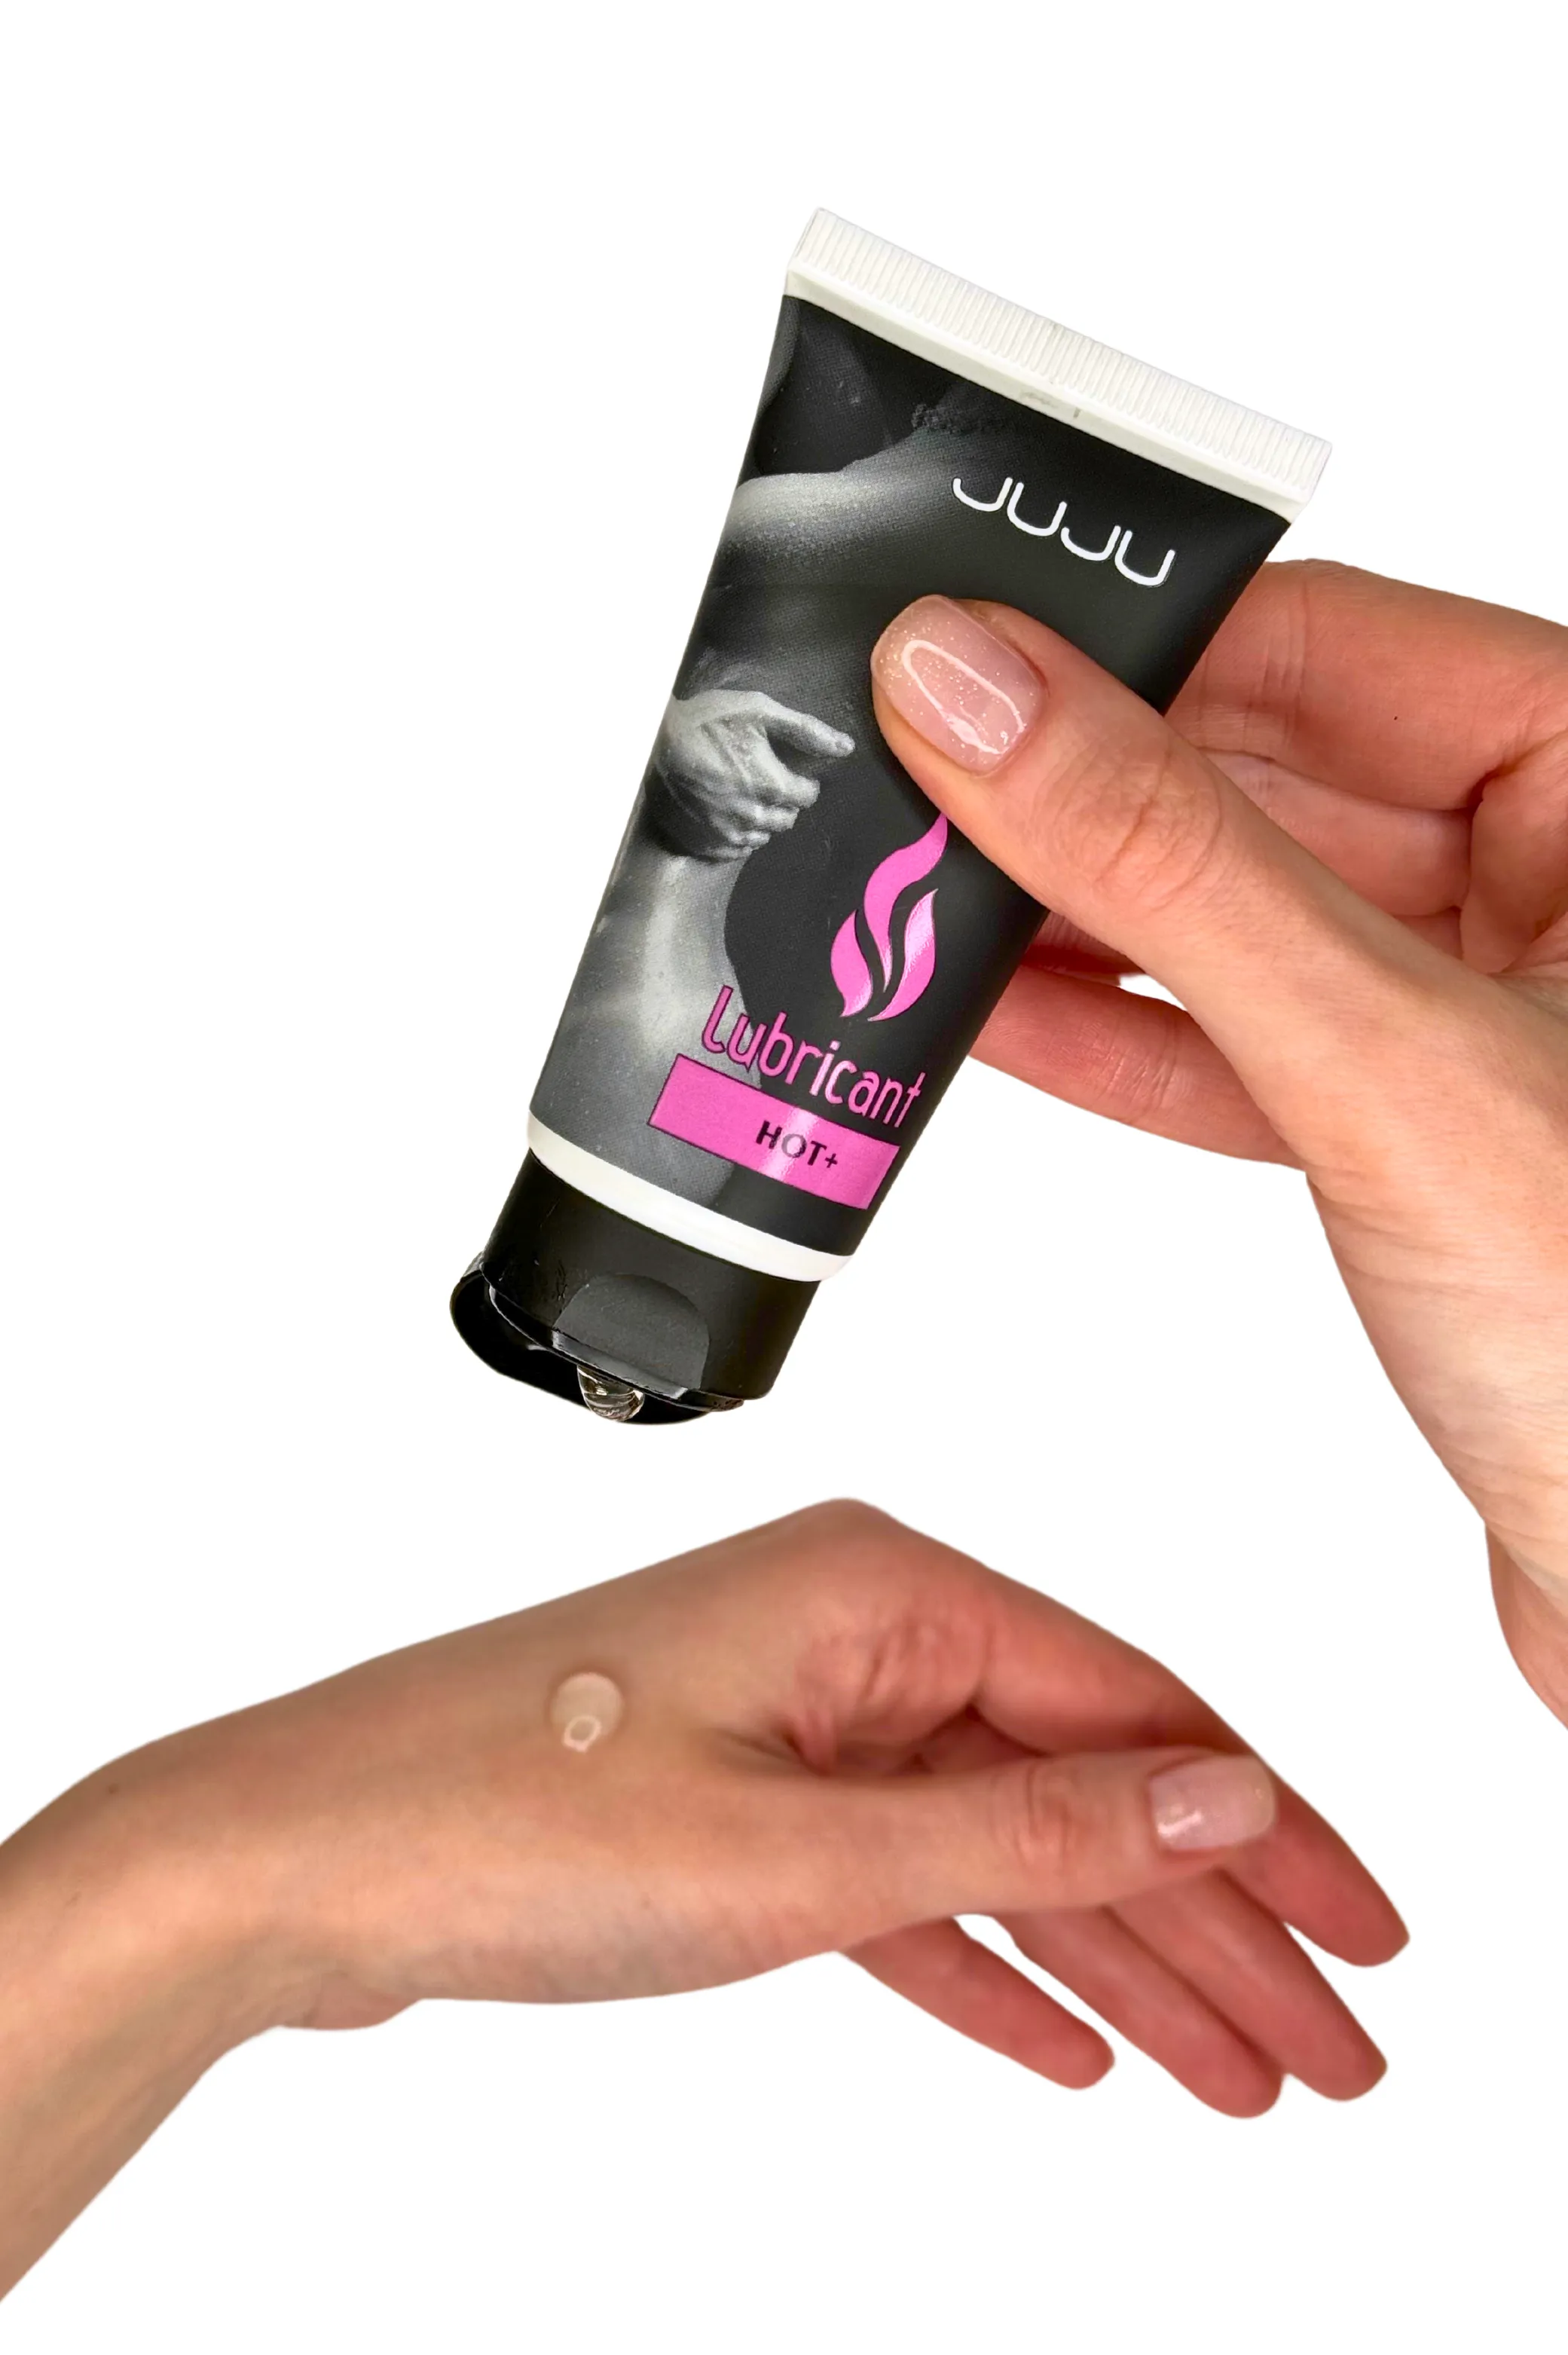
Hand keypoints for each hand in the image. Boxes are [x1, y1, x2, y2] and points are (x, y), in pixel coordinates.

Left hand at [0, 1503, 1402, 2290]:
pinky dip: (990, 1963)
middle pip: (1083, 1786)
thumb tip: (1219, 1798)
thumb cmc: (504, 1815)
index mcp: (882, 1589)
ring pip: (1004, 1850)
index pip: (1135, 1709)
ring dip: (1120, 1965)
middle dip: (1215, 1924)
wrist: (297, 1858)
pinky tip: (1072, 2044)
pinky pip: (907, 1885)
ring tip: (1240, 2077)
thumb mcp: (805, 1851)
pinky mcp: (745, 1798)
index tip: (1365, 1930)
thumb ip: (1028, 1835)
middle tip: (1331, 2047)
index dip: (1268, 1830)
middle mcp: (851, 1631)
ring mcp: (797, 1716)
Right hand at [647, 688, 852, 858]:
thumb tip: (846, 748)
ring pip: (762, 836)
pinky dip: (737, 832)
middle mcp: (752, 816)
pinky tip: (725, 811)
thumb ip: (806, 730)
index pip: (806, 797)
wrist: (652, 741)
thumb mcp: (759, 711)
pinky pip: (735, 848)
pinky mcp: (704, 843)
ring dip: (761, 818)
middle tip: (765, 779)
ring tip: (744, 794)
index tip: (790, 770)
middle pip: (786, 819)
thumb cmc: (708, 721)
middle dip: (783, 801)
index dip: (802, 782)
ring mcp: (726, 833)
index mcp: (770, 785)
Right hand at [869, 571, 1567, 1717]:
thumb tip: (992, 702)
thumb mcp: (1393, 1059)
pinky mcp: (1418, 1133)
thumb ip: (1176, 867)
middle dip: (1073, 795)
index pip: (1326, 645)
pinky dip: (1117, 1040)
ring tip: (909, 904)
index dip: (1128, 646)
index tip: (956, 660)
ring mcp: (1484, 1010)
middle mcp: (1557, 881)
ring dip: (1069, 924)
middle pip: (1264, 774)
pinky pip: (1240, 1048)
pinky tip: (991, 1019)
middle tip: (901, 786)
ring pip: (1235, 918)